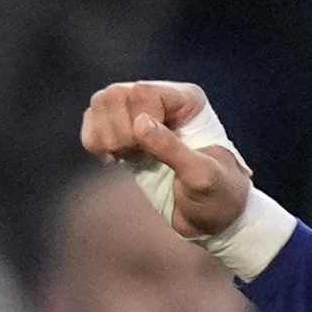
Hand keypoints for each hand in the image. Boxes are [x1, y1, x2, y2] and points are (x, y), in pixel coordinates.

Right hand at [75, 79, 254, 244]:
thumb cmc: (218, 195)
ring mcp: (142, 117)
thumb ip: (171, 148)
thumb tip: (139, 122)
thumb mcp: (201, 174)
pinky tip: (112, 160)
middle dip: (117, 129)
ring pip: (102, 105)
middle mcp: (163, 102)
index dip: (137, 122)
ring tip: (125, 158)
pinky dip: (94, 141)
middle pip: (116, 95)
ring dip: (105, 135)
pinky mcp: (126, 136)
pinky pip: (94, 123)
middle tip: (133, 155)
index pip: (143, 92)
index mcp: (187, 101)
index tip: (147, 152)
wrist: (213, 219)